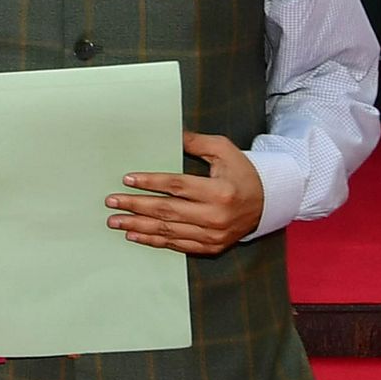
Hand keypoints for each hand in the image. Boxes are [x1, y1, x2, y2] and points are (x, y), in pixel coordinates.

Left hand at [108, 132, 263, 256]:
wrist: (269, 202)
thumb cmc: (243, 173)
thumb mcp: (224, 151)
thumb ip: (196, 142)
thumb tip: (170, 133)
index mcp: (220, 191)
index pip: (176, 186)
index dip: (150, 183)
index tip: (127, 179)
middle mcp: (216, 216)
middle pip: (167, 211)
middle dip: (135, 206)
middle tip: (111, 202)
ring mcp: (214, 234)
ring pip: (169, 231)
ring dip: (138, 226)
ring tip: (115, 221)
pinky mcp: (212, 246)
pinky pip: (178, 245)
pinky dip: (154, 241)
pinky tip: (135, 235)